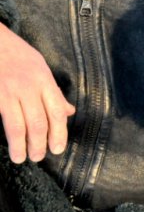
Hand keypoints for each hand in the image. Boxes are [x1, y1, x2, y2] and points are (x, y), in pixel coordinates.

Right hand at [0, 22, 74, 163]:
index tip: (57, 149)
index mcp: (44, 80)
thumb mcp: (41, 67)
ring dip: (21, 145)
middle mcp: (28, 87)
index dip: (59, 134)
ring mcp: (9, 91)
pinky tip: (9, 144)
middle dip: (40, 144)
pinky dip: (8, 135)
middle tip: (38, 157)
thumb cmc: (16, 53)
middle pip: (39, 123)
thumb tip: (69, 112)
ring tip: (21, 158)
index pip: (57, 113)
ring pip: (18, 125)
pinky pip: (4, 118)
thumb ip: (54, 92)